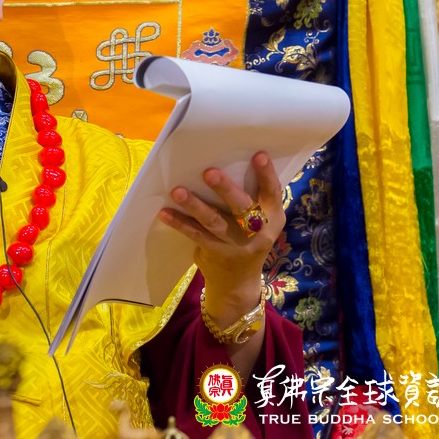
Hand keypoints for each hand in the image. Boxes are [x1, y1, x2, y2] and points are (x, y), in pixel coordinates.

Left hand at [156, 152, 283, 324]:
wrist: (239, 283)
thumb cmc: (247, 239)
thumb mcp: (260, 222)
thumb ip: (250, 199)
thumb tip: (221, 164)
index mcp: (273, 218)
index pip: (273, 193)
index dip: (267, 174)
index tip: (258, 155)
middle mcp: (257, 231)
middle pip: (241, 207)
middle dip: (225, 189)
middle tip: (208, 172)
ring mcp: (235, 244)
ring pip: (214, 222)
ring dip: (195, 205)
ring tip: (178, 191)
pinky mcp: (215, 253)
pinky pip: (195, 234)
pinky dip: (180, 222)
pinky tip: (165, 212)